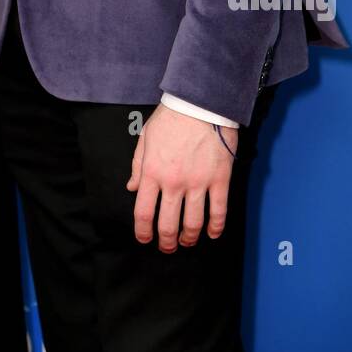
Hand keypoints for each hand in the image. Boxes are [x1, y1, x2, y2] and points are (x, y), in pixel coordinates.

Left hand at [126, 103, 237, 250]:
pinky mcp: (219, 180)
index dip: (143, 232)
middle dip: (166, 242)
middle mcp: (173, 182)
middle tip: (167, 247)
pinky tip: (212, 234)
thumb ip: (138, 166)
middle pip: (168, 224)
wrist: (200, 103)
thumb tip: (132, 188)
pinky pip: (219, 211)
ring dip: (189, 238)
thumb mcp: (146, 138)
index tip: (145, 239)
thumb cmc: (171, 118)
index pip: (143, 212)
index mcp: (152, 172)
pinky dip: (215, 227)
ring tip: (187, 242)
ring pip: (193, 223)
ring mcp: (198, 183)